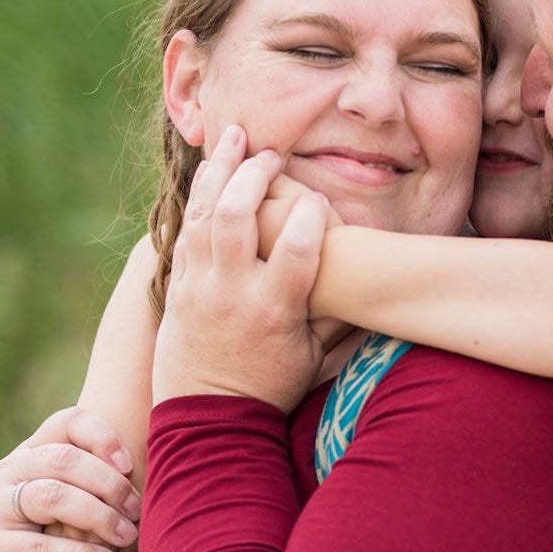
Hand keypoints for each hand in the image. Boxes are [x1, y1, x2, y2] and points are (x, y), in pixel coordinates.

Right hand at [0, 408, 141, 551]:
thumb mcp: (90, 513)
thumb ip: (110, 485)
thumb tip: (169, 460)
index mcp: (35, 454)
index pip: (68, 422)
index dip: (103, 436)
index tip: (133, 464)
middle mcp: (10, 473)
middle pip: (62, 457)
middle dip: (109, 483)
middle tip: (138, 509)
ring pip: (50, 496)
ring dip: (98, 516)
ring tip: (127, 536)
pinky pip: (39, 547)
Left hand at [153, 126, 331, 411]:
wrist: (208, 413)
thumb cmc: (271, 385)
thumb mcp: (313, 355)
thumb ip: (336, 313)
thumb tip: (373, 283)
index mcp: (275, 309)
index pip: (298, 249)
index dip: (311, 216)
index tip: (320, 200)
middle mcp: (234, 291)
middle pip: (239, 217)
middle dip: (254, 175)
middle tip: (271, 154)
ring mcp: (201, 286)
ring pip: (204, 215)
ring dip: (219, 171)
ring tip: (233, 138)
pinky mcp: (179, 285)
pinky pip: (185, 231)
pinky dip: (198, 198)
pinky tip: (209, 175)